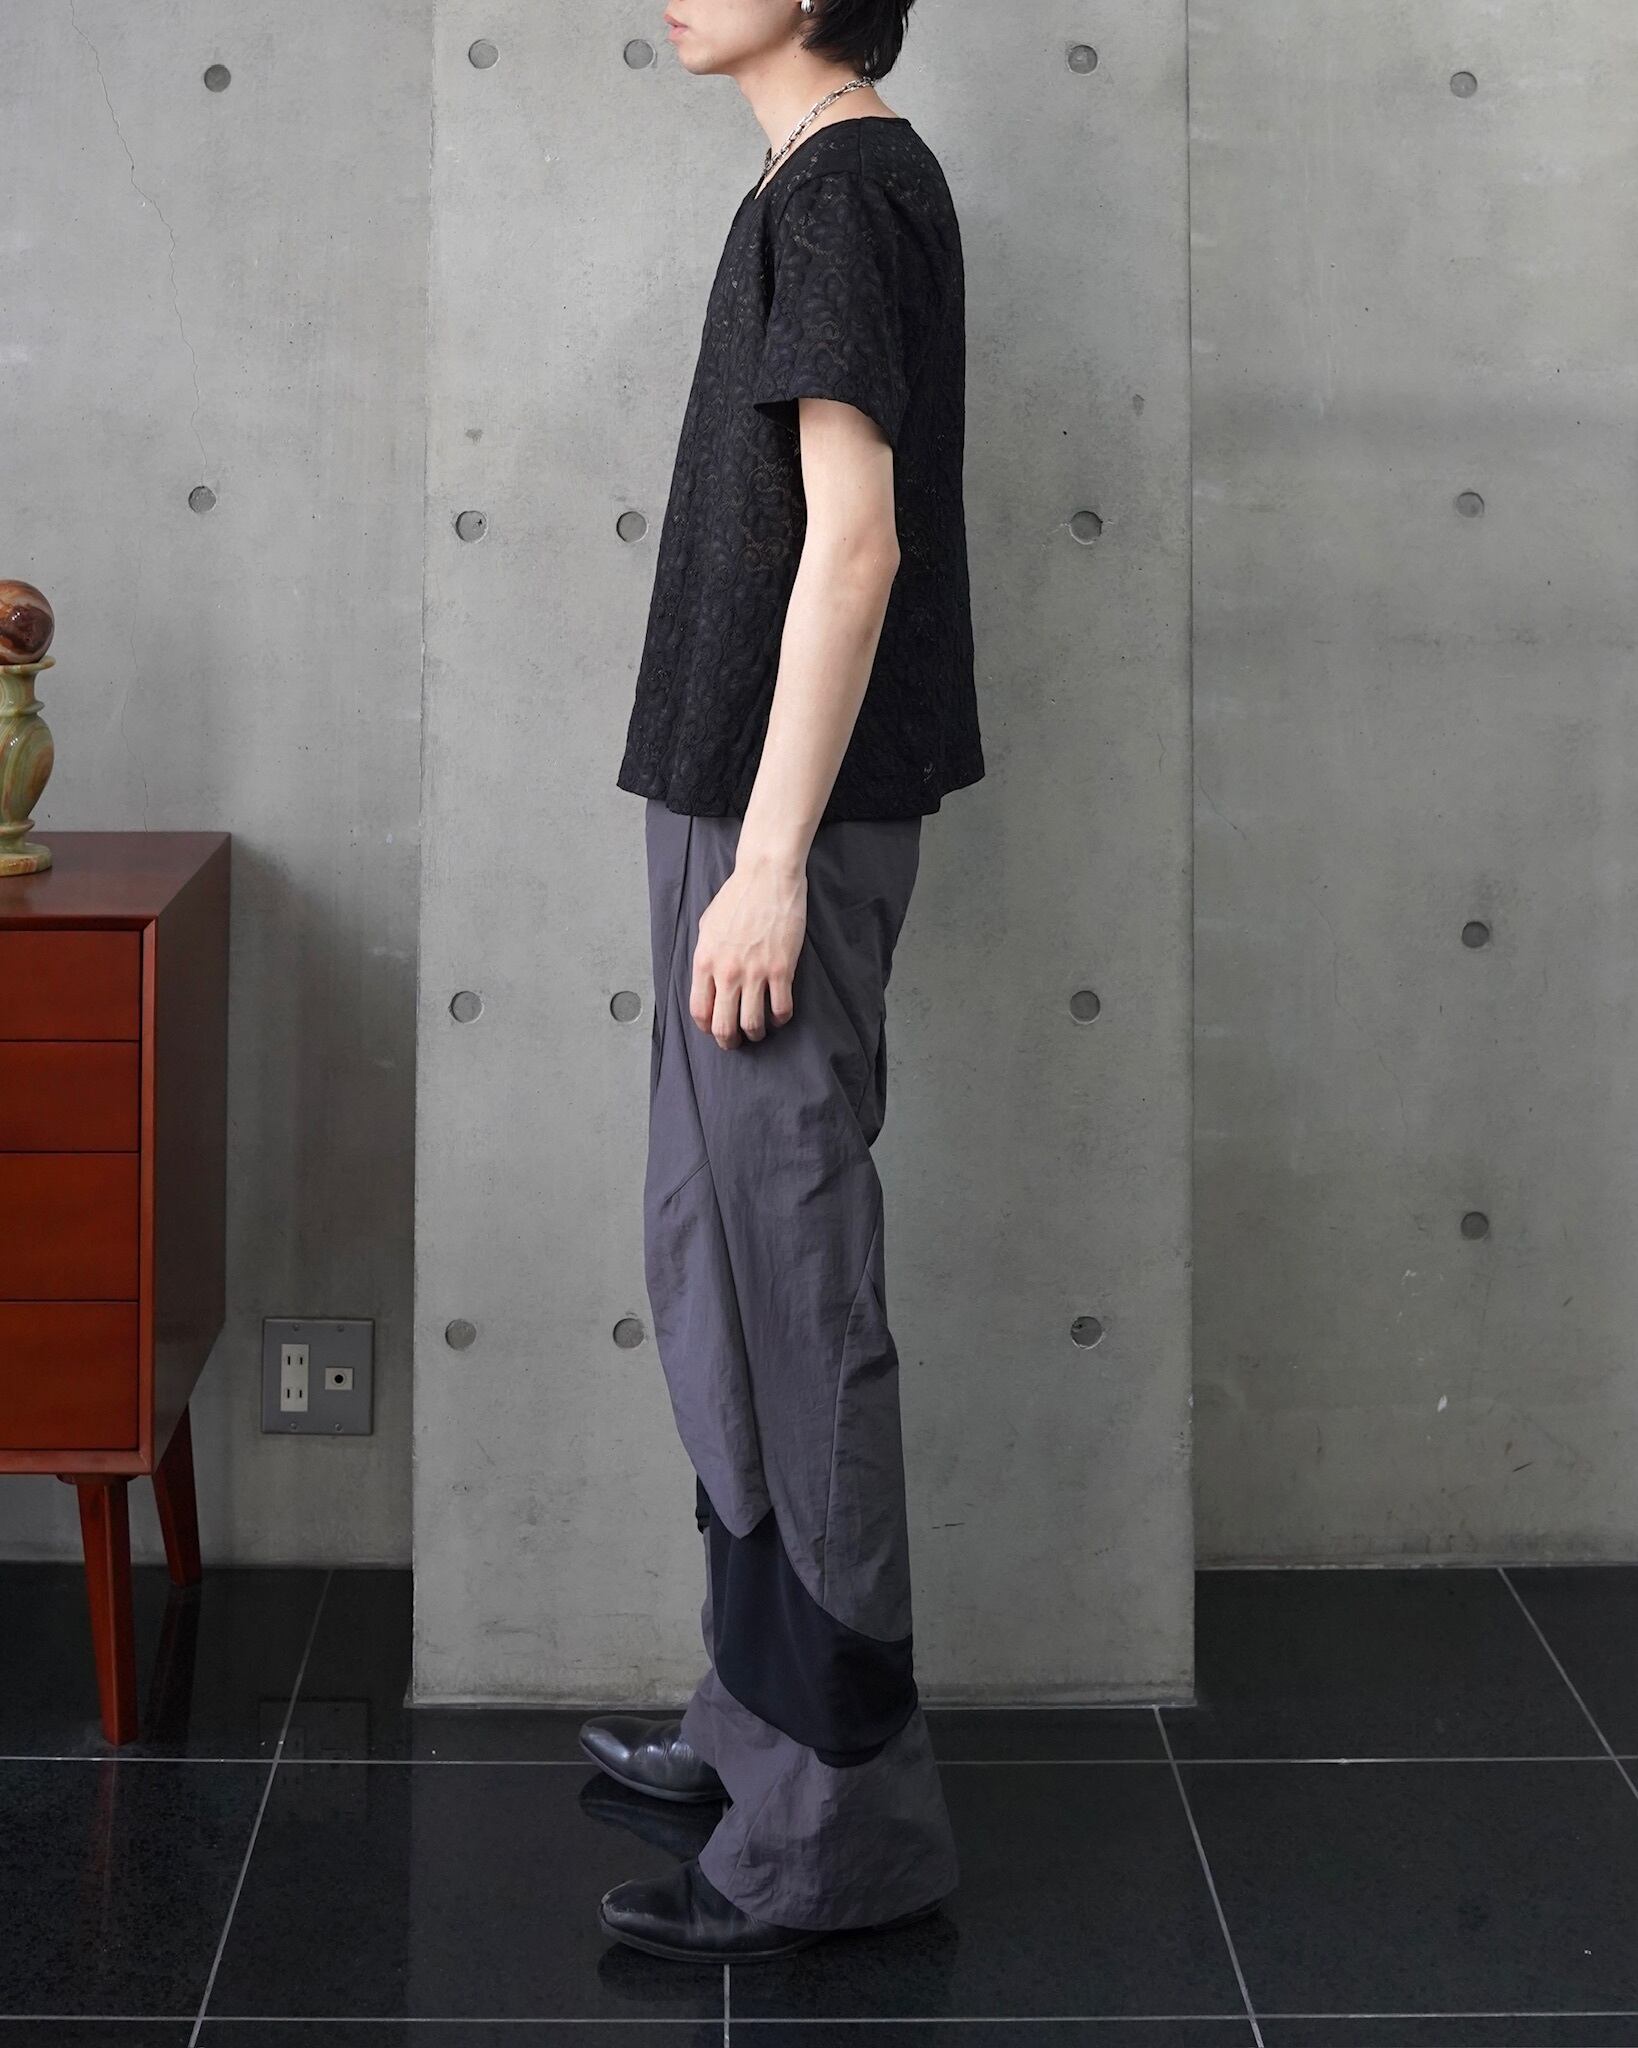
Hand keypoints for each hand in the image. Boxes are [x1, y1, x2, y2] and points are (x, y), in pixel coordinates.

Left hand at [690, 853, 805, 1048]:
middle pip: (724, 1026)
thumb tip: (709, 980)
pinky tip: (781, 1015)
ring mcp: (755, 972)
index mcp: (705, 961)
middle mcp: (727, 972)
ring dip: (756, 1033)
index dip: (706, 1028)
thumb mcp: (707, 926)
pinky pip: (781, 1008)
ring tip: (760, 1031)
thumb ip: (706, 956)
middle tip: (736, 1042)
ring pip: (753, 1023)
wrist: (767, 877)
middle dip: (729, 1041)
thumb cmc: (737, 897)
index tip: (714, 1029)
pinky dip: (781, 1018)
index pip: (700, 1011)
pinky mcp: (782, 969)